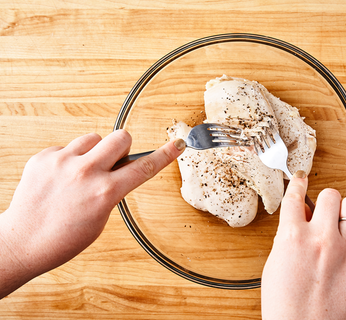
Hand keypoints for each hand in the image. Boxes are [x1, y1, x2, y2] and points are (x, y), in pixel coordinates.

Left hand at [0, 130, 184, 297]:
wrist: (23, 242)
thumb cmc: (63, 238)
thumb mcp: (101, 218)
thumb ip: (114, 190)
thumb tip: (122, 169)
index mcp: (104, 192)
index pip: (145, 167)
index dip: (165, 154)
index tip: (177, 144)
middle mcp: (84, 173)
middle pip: (121, 137)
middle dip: (123, 147)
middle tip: (113, 162)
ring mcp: (62, 162)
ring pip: (93, 138)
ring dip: (94, 152)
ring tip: (82, 172)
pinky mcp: (43, 158)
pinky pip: (67, 147)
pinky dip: (69, 159)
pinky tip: (62, 177)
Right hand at [261, 171, 345, 319]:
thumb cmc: (285, 304)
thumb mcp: (274, 263)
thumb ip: (288, 236)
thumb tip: (299, 217)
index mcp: (293, 237)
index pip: (295, 196)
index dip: (298, 183)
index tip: (301, 180)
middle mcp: (322, 238)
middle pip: (330, 194)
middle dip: (324, 201)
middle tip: (322, 210)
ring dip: (344, 213)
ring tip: (339, 224)